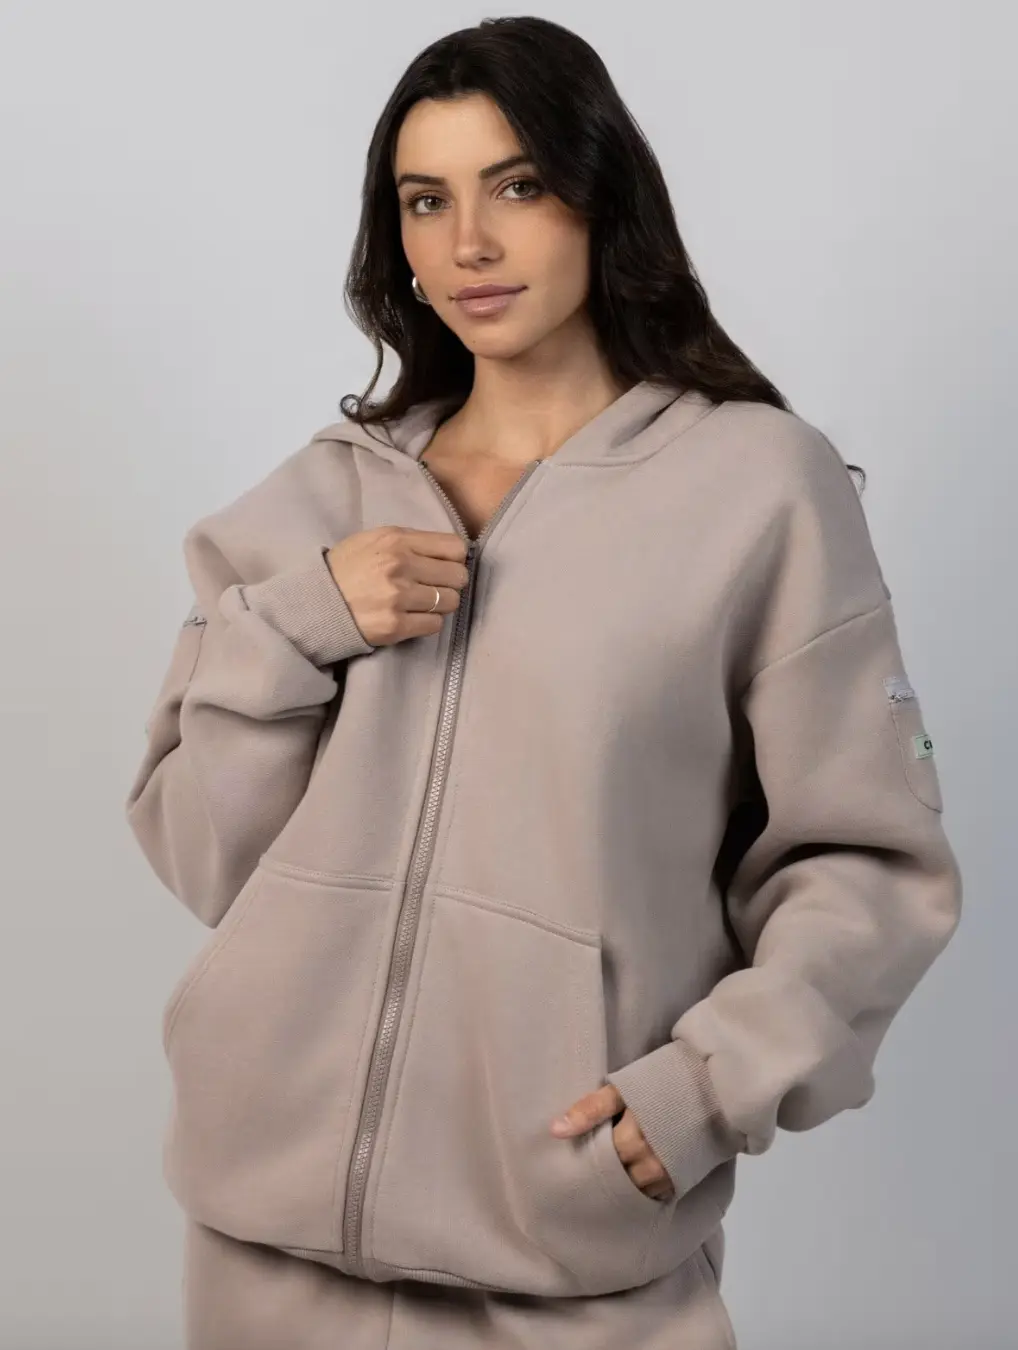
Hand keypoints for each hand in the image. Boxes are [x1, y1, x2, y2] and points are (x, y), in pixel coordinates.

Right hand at [326, 526, 468, 646]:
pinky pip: (435, 625)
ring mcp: (398, 597)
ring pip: (449, 602)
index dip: (454, 559)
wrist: (315, 602)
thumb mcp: (373, 540)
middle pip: (457, 576)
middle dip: (450, 583)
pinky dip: (428, 623)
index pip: (455, 548)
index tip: (444, 566)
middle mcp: (401, 565)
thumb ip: (409, 541)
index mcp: (397, 539)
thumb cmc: (346, 568)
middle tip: (435, 588)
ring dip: (440, 605)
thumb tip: (448, 553)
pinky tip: (412, 618)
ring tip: (422, 604)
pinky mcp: (395, 626)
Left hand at [550, 1083, 675, 1200]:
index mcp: (632, 1140)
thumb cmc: (663, 1081)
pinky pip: (653, 1196)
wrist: (713, 1086)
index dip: (586, 1161)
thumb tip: (555, 1131)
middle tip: (590, 1167)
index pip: (597, 1164)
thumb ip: (590, 1109)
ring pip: (633, 1192)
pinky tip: (633, 1178)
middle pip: (614, 1181)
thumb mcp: (623, 1088)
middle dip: (602, 1175)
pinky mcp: (681, 1182)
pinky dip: (641, 1189)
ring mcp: (668, 1177)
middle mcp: (650, 1165)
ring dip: (622, 1184)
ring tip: (611, 1173)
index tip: (577, 1158)